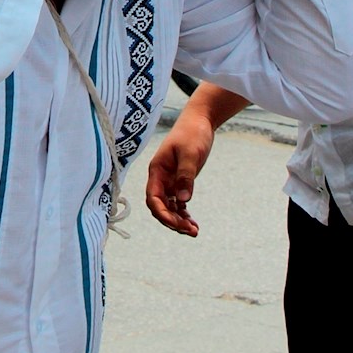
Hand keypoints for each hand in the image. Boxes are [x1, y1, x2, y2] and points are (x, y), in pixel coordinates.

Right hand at [145, 112, 216, 236]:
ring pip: (169, 208)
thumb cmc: (192, 133)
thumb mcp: (191, 153)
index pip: (153, 198)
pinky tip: (194, 224)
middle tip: (190, 230)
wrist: (199, 121)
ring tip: (194, 231)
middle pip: (160, 207)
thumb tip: (183, 200)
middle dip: (172, 221)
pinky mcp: (179, 182)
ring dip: (179, 221)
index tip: (175, 223)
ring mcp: (169, 181)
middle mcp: (160, 179)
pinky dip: (184, 214)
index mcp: (157, 171)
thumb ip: (186, 176)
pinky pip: (178, 203)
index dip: (161, 213)